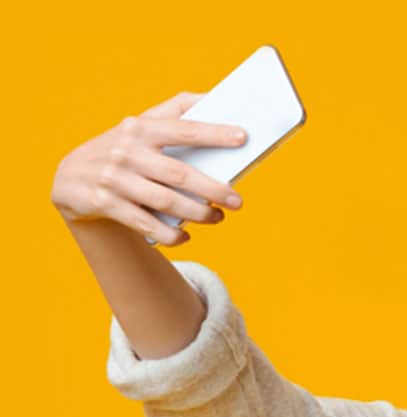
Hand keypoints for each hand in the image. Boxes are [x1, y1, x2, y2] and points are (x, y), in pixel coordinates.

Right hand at [50, 91, 246, 246]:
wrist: (71, 179)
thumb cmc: (122, 149)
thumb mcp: (140, 124)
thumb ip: (175, 111)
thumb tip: (213, 98)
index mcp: (140, 128)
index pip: (183, 129)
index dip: (214, 133)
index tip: (243, 137)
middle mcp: (127, 151)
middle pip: (179, 173)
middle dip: (213, 188)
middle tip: (237, 200)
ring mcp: (116, 179)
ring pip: (166, 202)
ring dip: (198, 213)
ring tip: (219, 217)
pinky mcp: (107, 205)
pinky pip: (147, 225)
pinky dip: (171, 234)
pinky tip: (186, 235)